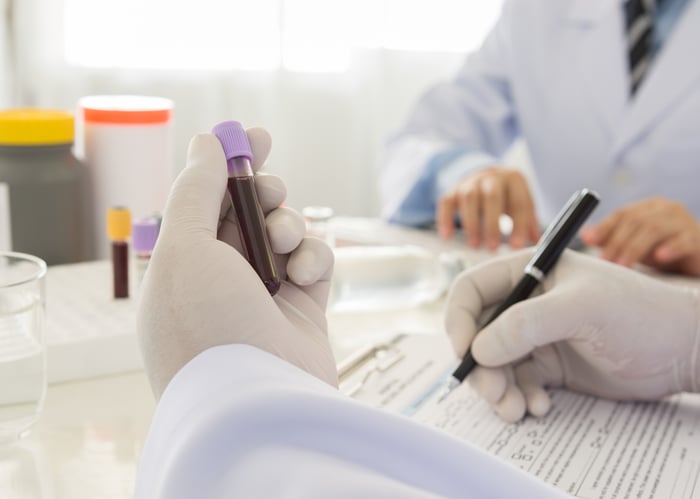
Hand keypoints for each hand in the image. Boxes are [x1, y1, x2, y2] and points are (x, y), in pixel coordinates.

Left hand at [138, 130, 337, 398]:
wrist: (258, 402)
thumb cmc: (207, 326)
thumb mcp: (186, 249)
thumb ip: (196, 191)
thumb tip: (205, 143)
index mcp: (182, 265)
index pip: (204, 202)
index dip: (228, 164)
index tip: (256, 135)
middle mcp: (220, 279)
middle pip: (247, 212)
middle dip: (263, 191)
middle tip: (270, 189)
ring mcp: (264, 295)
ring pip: (285, 232)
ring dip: (288, 224)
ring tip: (283, 241)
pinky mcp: (304, 309)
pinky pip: (315, 261)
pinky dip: (313, 257)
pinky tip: (304, 274)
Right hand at [436, 167, 539, 250]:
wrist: (486, 176)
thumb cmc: (507, 195)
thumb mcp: (521, 203)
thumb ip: (529, 223)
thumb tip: (537, 244)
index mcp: (514, 179)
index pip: (519, 202)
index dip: (519, 225)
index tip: (516, 246)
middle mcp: (491, 178)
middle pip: (492, 197)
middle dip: (492, 224)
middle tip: (493, 247)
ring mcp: (470, 182)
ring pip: (469, 199)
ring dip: (471, 224)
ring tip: (474, 245)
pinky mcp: (453, 190)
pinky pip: (446, 203)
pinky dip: (445, 219)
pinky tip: (447, 236)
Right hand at [445, 249, 699, 422]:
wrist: (683, 350)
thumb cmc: (639, 314)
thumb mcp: (582, 309)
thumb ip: (526, 324)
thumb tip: (478, 349)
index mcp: (528, 272)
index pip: (472, 290)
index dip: (459, 319)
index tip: (464, 352)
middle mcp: (526, 303)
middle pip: (477, 333)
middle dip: (480, 366)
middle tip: (494, 393)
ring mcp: (536, 336)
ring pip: (494, 363)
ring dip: (498, 389)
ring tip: (516, 409)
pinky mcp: (550, 366)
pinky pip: (517, 383)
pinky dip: (520, 398)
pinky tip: (540, 406)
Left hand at [581, 197, 699, 276]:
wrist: (697, 259)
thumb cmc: (664, 249)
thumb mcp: (635, 244)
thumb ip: (612, 238)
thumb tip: (585, 234)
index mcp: (648, 207)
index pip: (622, 214)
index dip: (605, 227)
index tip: (589, 241)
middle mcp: (666, 209)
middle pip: (636, 221)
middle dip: (617, 242)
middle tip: (605, 261)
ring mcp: (683, 221)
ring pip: (655, 229)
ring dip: (635, 248)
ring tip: (623, 265)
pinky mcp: (697, 238)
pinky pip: (683, 241)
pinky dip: (670, 248)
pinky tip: (659, 257)